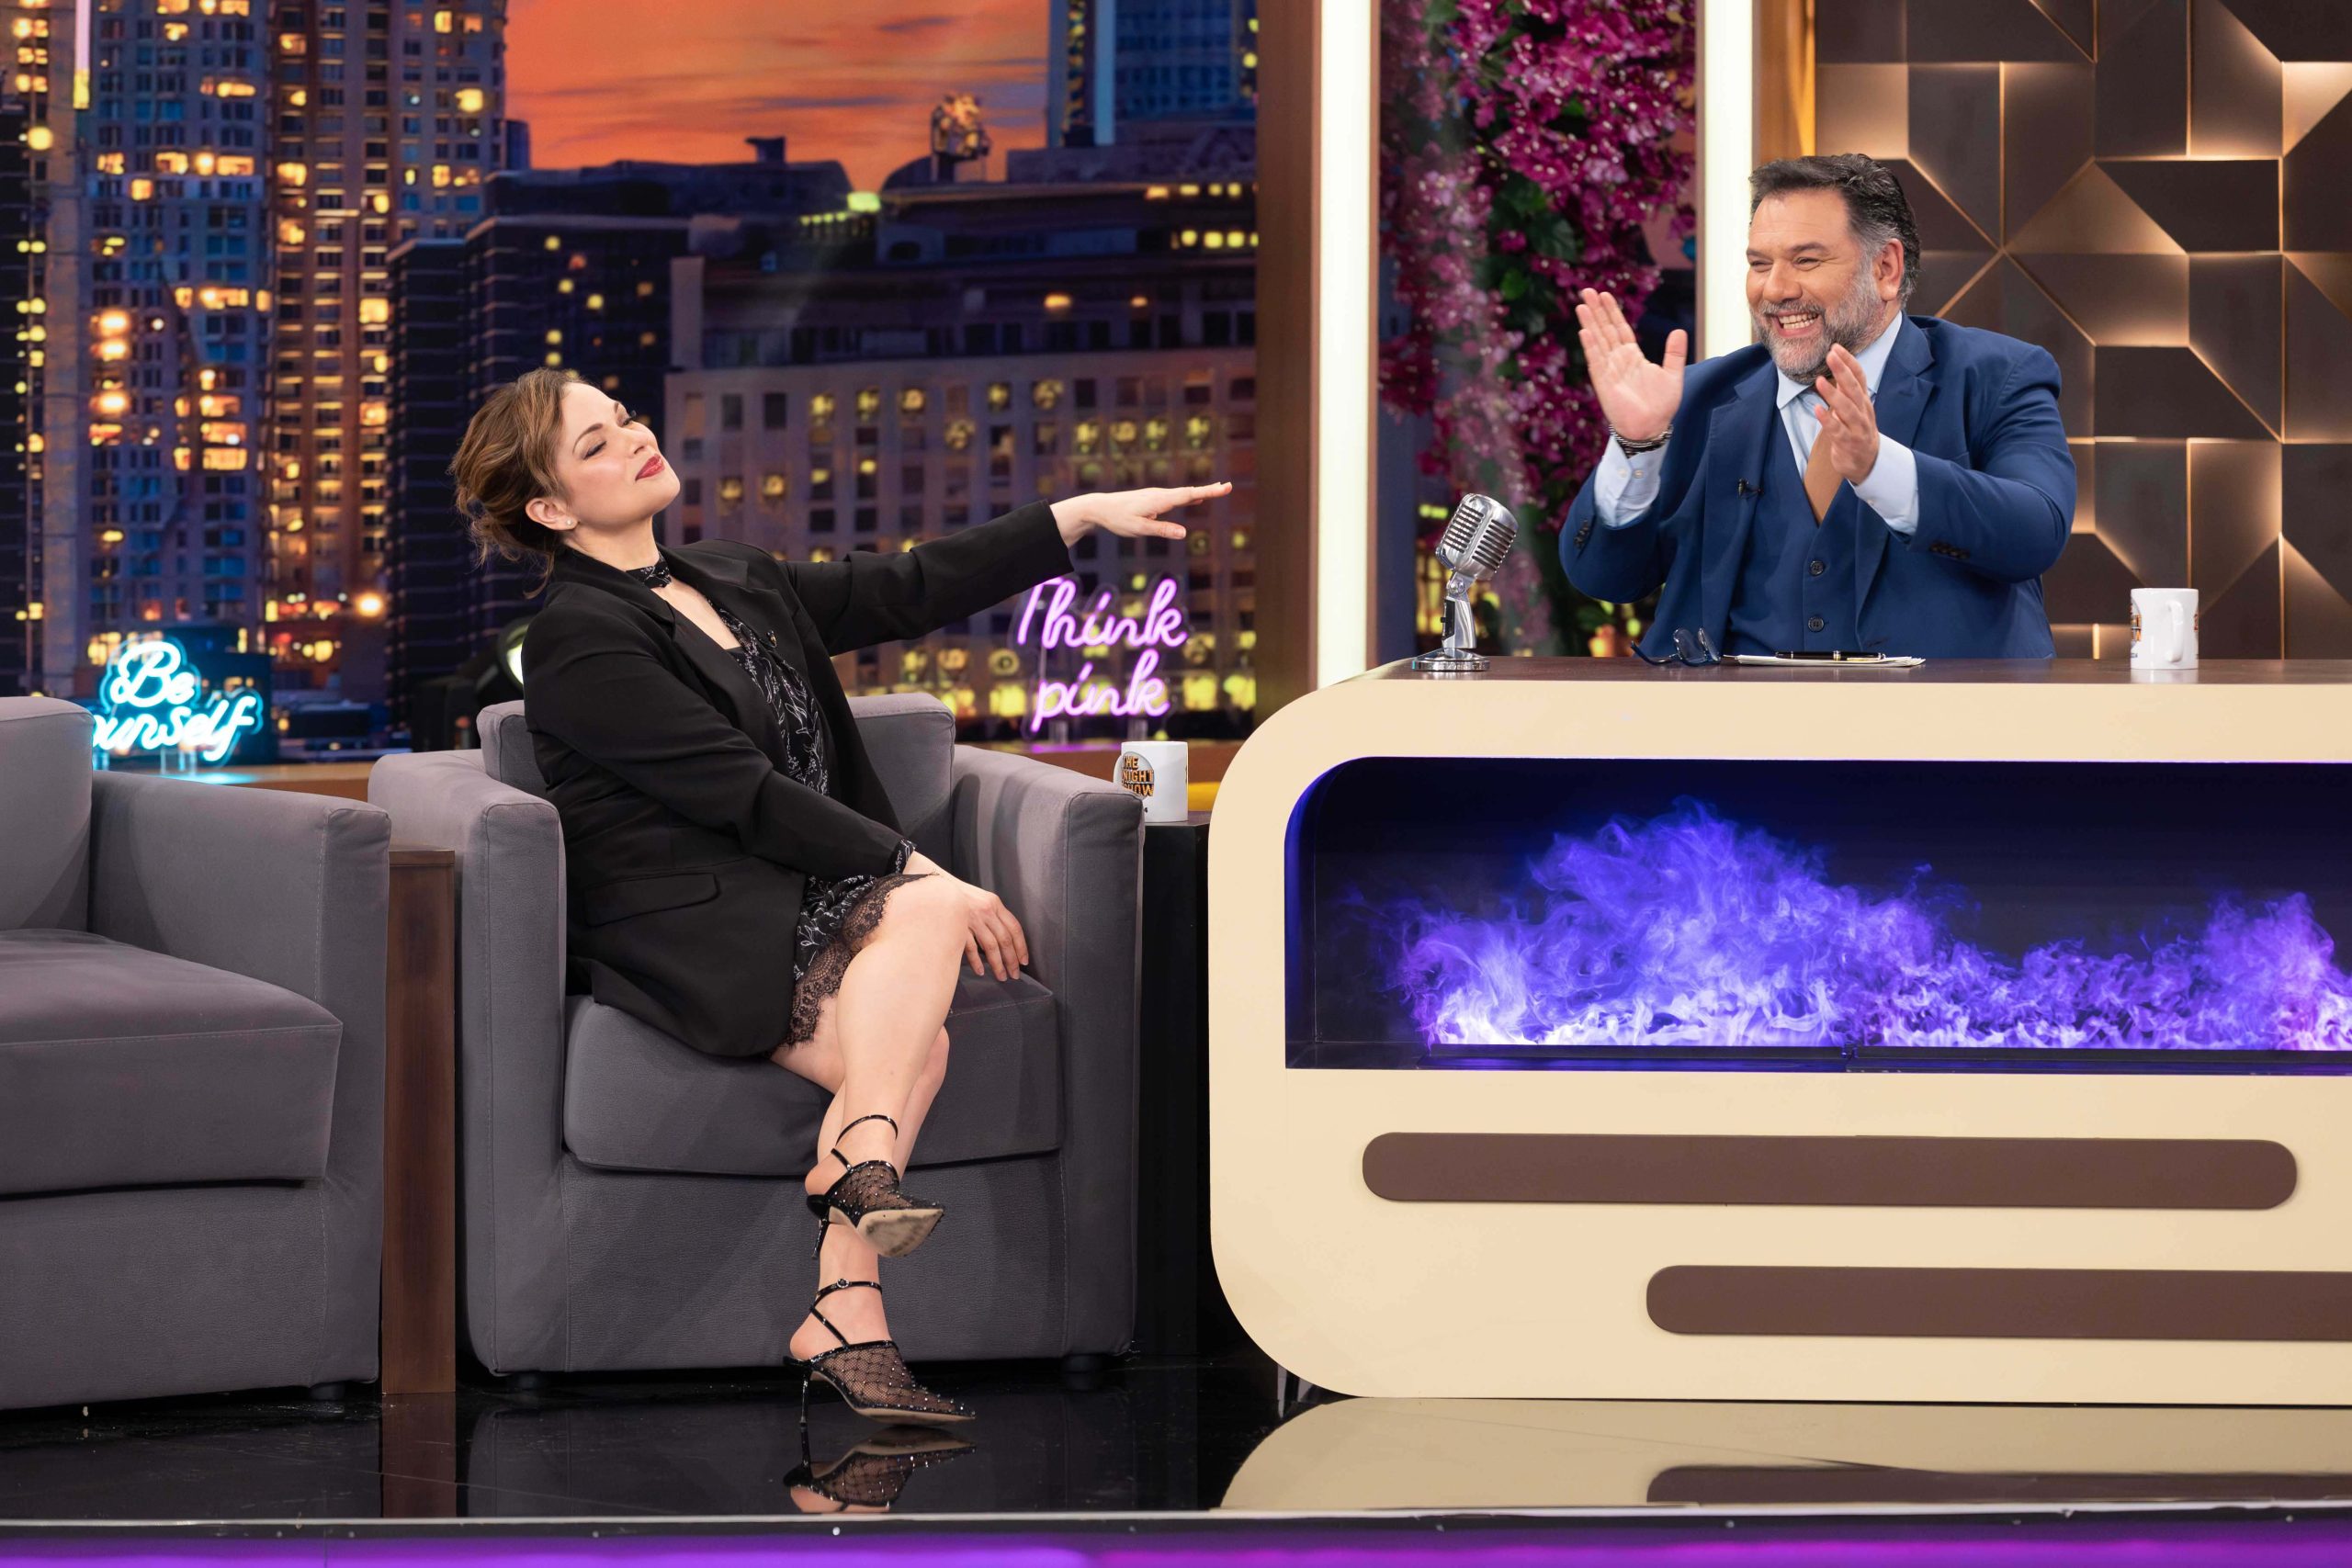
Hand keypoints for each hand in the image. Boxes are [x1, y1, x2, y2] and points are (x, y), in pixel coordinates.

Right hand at [905, 852, 1027, 980]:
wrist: (937, 887)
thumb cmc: (960, 896)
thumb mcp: (982, 899)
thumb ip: (994, 915)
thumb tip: (1003, 939)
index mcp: (995, 903)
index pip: (1015, 928)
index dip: (1021, 946)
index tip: (1023, 960)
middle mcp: (986, 911)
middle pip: (1005, 940)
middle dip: (1011, 960)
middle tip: (1014, 974)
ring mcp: (972, 919)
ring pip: (991, 946)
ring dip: (998, 964)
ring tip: (1001, 976)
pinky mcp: (959, 926)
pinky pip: (971, 947)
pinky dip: (977, 961)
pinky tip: (981, 971)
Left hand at [1049, 482, 1230, 547]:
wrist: (1099, 507)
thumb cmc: (1118, 519)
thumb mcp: (1139, 528)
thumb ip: (1162, 530)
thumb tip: (1184, 533)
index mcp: (1160, 500)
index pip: (1189, 495)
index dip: (1209, 492)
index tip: (1225, 487)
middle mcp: (1160, 495)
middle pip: (1190, 492)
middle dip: (1210, 490)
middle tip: (1228, 486)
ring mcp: (1157, 496)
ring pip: (1183, 494)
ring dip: (1202, 492)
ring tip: (1218, 490)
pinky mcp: (1153, 500)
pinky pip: (1176, 497)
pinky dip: (1189, 496)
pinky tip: (1195, 499)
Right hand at [1576, 287, 1685, 443]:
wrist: (1651, 428)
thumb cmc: (1661, 406)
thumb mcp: (1673, 374)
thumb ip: (1674, 353)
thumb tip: (1679, 330)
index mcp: (1632, 356)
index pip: (1620, 328)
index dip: (1612, 311)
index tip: (1605, 294)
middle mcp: (1618, 360)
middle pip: (1605, 329)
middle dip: (1597, 310)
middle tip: (1587, 290)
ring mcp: (1609, 370)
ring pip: (1598, 341)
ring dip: (1590, 323)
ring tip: (1582, 304)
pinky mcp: (1604, 382)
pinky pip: (1596, 360)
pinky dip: (1591, 346)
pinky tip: (1585, 331)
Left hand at [1812, 343, 1881, 484]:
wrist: (1868, 463)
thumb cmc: (1857, 432)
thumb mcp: (1854, 408)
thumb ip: (1846, 391)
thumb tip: (1837, 368)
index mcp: (1863, 401)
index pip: (1859, 377)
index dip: (1849, 362)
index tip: (1836, 347)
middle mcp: (1863, 412)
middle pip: (1854, 388)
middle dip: (1842, 371)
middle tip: (1831, 354)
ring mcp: (1857, 428)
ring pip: (1847, 409)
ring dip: (1833, 394)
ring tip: (1819, 381)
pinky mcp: (1848, 443)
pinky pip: (1837, 430)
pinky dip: (1827, 420)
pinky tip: (1817, 410)